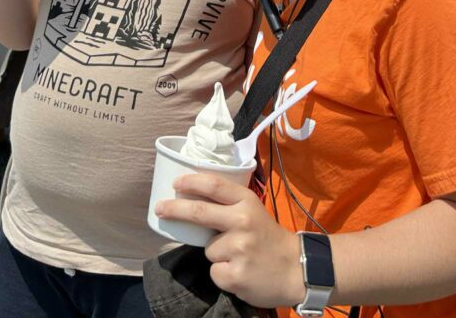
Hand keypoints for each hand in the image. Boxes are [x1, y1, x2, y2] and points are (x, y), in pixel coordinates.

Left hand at [155, 173, 302, 308]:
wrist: (295, 269)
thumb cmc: (268, 238)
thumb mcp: (254, 212)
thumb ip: (229, 207)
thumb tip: (192, 202)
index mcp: (247, 202)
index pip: (215, 185)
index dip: (192, 181)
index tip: (176, 183)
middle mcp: (243, 221)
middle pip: (200, 212)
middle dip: (175, 208)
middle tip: (160, 208)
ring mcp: (239, 248)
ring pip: (207, 249)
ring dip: (216, 254)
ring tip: (238, 257)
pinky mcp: (236, 274)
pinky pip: (213, 271)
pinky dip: (222, 274)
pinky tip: (239, 272)